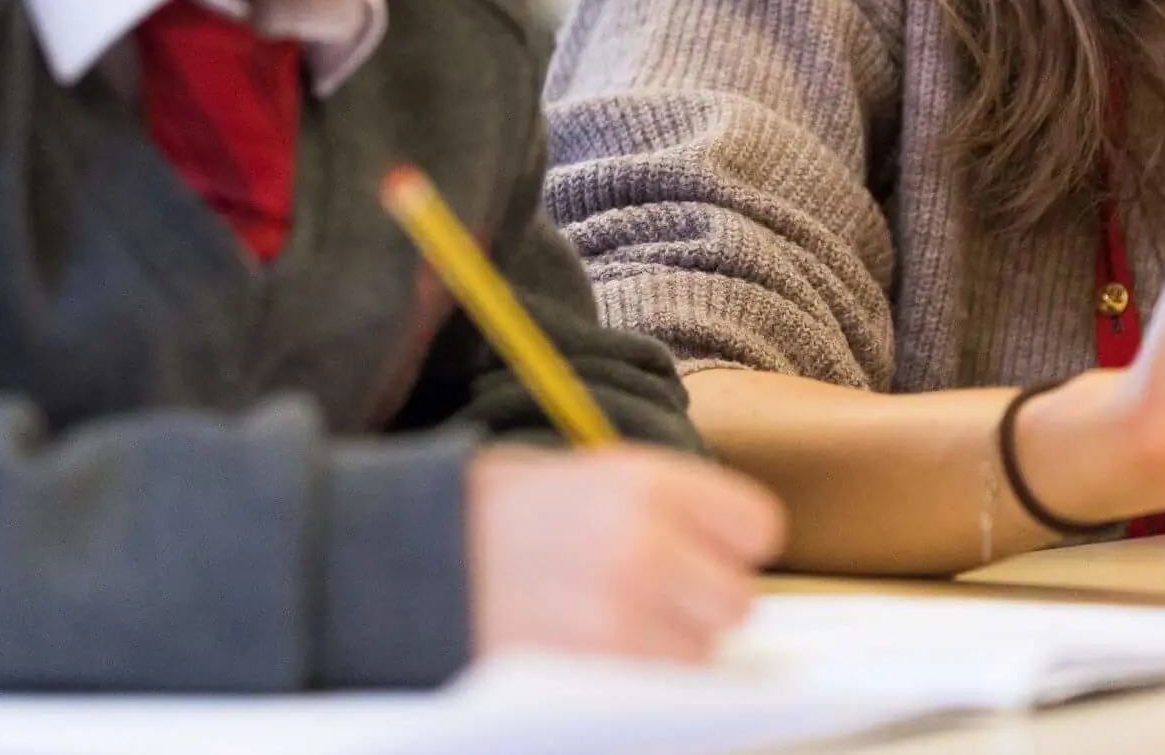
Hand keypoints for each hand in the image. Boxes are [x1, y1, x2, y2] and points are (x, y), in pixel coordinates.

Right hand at [467, 444, 785, 662]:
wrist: (407, 558)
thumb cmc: (494, 516)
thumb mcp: (587, 476)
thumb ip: (665, 507)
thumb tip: (732, 552)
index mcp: (647, 482)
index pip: (757, 527)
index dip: (731, 545)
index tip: (706, 552)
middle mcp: (644, 543)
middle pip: (736, 600)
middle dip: (701, 604)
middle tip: (651, 594)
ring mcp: (621, 612)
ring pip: (701, 653)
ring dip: (669, 647)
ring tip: (609, 621)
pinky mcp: (595, 668)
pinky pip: (660, 687)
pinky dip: (638, 678)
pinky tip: (595, 649)